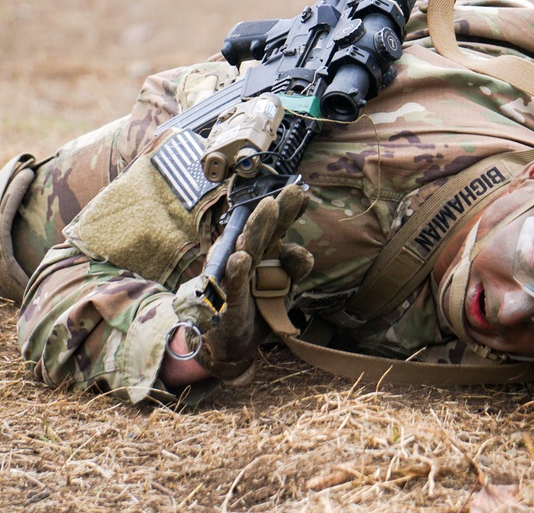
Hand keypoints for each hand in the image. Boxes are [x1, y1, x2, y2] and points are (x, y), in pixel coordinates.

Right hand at [193, 184, 313, 379]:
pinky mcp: (228, 301)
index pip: (277, 228)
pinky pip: (233, 285)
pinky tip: (241, 257)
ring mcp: (235, 278)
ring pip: (247, 250)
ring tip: (269, 208)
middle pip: (262, 232)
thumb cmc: (256, 308)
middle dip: (277, 210)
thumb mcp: (283, 288)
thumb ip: (293, 269)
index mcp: (262, 254)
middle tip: (292, 191)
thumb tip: (305, 253)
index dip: (290, 211)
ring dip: (258, 229)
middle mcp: (247, 260)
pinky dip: (236, 271)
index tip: (305, 194)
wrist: (229, 342)